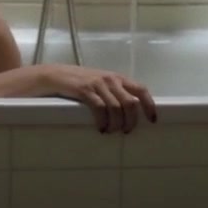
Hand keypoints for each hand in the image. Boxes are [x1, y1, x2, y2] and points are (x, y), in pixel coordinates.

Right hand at [39, 64, 157, 133]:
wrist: (56, 75)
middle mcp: (111, 79)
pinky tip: (100, 128)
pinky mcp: (85, 90)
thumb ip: (115, 92)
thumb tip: (131, 112)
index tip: (152, 120)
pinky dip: (103, 122)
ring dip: (116, 125)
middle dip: (131, 121)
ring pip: (117, 108)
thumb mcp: (101, 84)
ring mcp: (98, 84)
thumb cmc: (80, 82)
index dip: (149, 105)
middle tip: (125, 131)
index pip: (141, 89)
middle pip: (131, 103)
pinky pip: (100, 109)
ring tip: (110, 131)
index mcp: (118, 78)